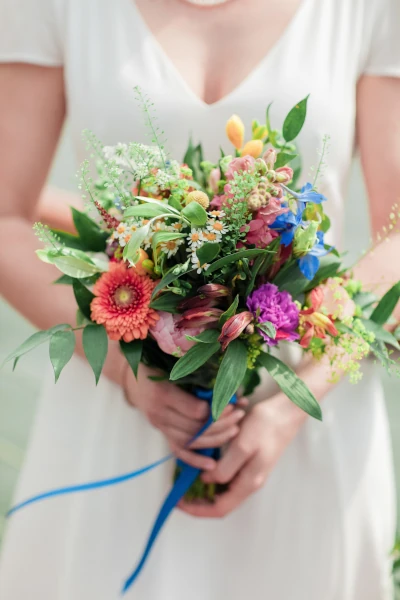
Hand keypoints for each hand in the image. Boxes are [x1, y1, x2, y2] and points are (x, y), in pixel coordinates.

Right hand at [123, 363, 246, 470]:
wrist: (134, 379)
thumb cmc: (158, 366)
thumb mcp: (174, 362)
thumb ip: (198, 372)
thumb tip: (229, 382)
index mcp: (163, 393)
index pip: (196, 411)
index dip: (217, 410)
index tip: (232, 403)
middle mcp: (159, 413)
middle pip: (195, 428)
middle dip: (221, 424)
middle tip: (240, 415)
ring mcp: (160, 426)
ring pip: (190, 442)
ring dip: (215, 439)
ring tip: (235, 430)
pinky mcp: (162, 434)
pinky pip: (178, 451)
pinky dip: (195, 460)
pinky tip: (212, 464)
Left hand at [178, 393, 306, 517]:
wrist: (286, 411)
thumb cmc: (265, 427)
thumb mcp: (242, 446)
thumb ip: (225, 467)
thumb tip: (206, 480)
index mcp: (249, 483)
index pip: (220, 509)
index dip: (197, 509)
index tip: (179, 502)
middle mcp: (250, 482)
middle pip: (220, 502)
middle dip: (198, 500)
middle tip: (179, 491)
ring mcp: (251, 472)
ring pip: (223, 489)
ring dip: (204, 487)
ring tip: (186, 479)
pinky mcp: (250, 461)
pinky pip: (227, 475)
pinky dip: (212, 474)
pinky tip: (202, 465)